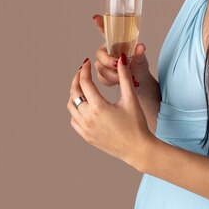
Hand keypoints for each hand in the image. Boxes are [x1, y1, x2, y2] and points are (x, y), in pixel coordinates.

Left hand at [67, 54, 153, 170]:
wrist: (137, 149)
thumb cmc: (137, 124)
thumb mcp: (131, 98)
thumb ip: (124, 77)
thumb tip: (122, 59)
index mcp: (98, 106)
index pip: (84, 82)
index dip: (84, 70)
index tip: (87, 62)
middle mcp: (88, 118)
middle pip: (74, 93)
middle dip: (76, 79)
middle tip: (82, 71)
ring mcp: (85, 128)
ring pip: (71, 106)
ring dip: (74, 94)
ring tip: (82, 86)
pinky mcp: (86, 136)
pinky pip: (74, 120)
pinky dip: (75, 109)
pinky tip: (83, 105)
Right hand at [92, 14, 149, 88]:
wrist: (138, 80)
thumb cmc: (139, 65)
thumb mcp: (141, 58)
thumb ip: (139, 53)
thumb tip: (140, 47)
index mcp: (115, 43)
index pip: (106, 31)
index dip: (100, 24)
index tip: (96, 17)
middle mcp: (106, 51)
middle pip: (99, 54)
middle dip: (108, 61)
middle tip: (118, 64)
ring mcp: (102, 63)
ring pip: (100, 68)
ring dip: (113, 74)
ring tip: (125, 76)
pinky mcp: (101, 75)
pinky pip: (101, 78)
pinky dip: (111, 81)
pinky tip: (119, 81)